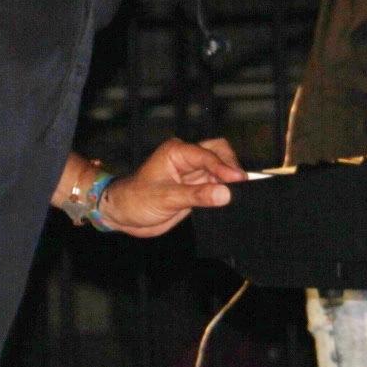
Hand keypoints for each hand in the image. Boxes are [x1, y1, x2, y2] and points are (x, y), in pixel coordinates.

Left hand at [96, 137, 246, 237]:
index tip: (240, 180)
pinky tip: (231, 199)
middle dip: (231, 166)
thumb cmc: (136, 200)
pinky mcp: (195, 187)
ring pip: (220, 169)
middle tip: (243, 185)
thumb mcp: (166, 198)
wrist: (124, 214)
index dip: (225, 167)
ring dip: (229, 179)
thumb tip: (225, 194)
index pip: (207, 155)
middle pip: (219, 152)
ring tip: (240, 193)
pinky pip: (215, 185)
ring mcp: (192, 173)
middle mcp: (186, 158)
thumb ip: (197, 196)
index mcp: (176, 152)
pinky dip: (224, 190)